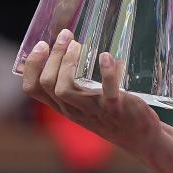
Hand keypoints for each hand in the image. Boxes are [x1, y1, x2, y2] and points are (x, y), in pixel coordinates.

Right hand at [21, 29, 162, 159]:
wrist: (139, 136)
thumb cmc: (112, 114)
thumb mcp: (87, 102)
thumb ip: (77, 83)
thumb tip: (72, 48)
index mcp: (63, 106)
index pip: (33, 89)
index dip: (32, 66)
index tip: (42, 45)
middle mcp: (73, 110)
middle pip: (48, 84)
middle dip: (53, 57)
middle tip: (65, 35)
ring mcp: (93, 110)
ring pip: (66, 89)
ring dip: (69, 63)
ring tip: (78, 44)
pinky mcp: (115, 108)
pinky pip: (108, 92)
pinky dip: (107, 73)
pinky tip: (106, 56)